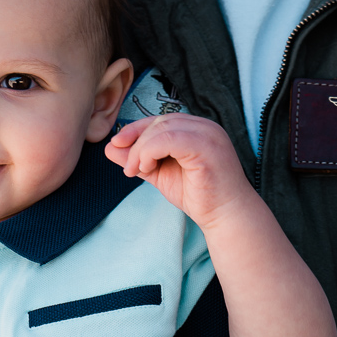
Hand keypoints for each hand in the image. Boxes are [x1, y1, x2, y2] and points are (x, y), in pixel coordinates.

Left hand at [104, 115, 254, 231]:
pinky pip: (169, 139)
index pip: (159, 120)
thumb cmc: (198, 195)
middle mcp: (204, 126)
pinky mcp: (207, 147)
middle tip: (128, 166)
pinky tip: (147, 167)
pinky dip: (150, 151)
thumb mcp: (160, 173)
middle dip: (135, 141)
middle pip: (158, 122)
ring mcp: (208, 134)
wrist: (226, 216)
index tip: (116, 145)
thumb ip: (138, 159)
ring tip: (136, 170)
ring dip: (141, 149)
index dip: (134, 130)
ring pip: (162, 128)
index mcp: (196, 129)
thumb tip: (109, 147)